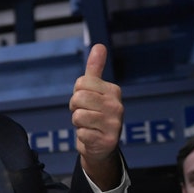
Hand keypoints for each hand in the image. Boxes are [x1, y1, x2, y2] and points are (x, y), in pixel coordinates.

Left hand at [69, 44, 123, 188]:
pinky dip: (82, 136)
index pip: (81, 83)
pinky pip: (81, 133)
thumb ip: (95, 69)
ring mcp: (114, 124)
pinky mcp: (107, 141)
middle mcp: (117, 106)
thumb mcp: (95, 91)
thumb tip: (99, 45)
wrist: (101, 147)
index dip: (77, 93)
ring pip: (78, 116)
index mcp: (113, 91)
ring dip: (78, 123)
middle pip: (78, 98)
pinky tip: (92, 137)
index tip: (86, 101)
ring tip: (89, 126)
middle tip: (85, 115)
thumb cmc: (95, 115)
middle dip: (76, 108)